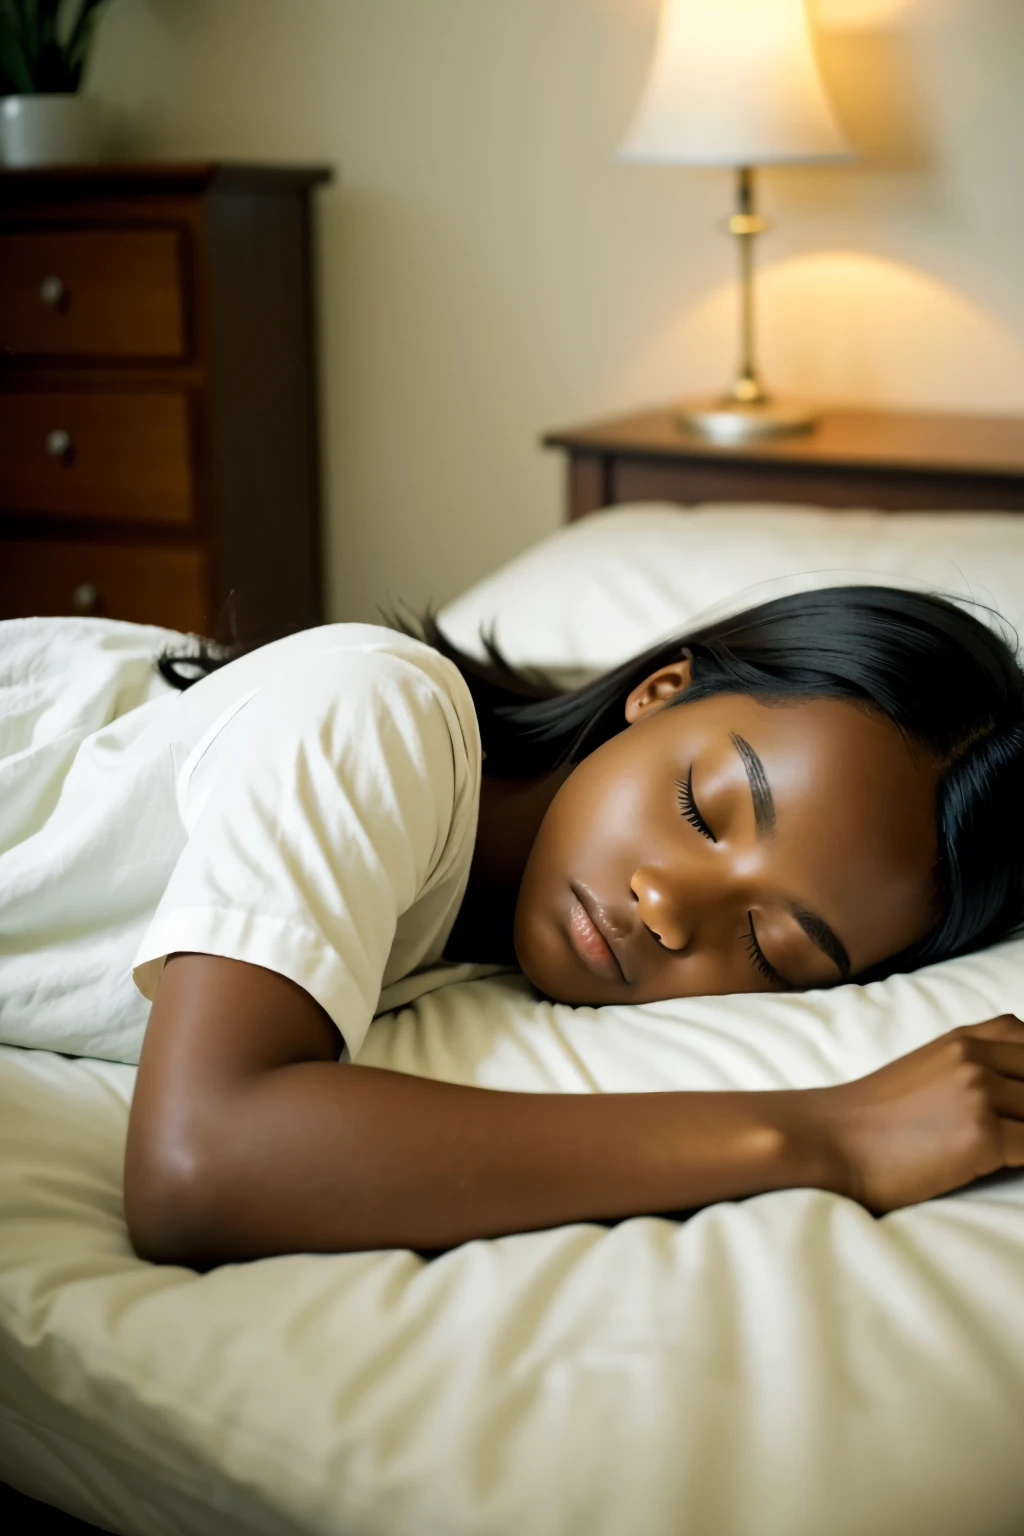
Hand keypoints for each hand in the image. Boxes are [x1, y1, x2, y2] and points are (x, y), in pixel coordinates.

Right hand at [814, 1015, 1023, 1212]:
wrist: (832, 1140)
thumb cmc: (875, 1118)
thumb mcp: (926, 1071)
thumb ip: (971, 1067)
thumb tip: (1014, 1095)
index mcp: (963, 1039)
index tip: (1018, 1099)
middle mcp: (974, 1057)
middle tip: (1014, 1127)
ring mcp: (978, 1094)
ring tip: (1011, 1147)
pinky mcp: (983, 1135)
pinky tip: (1010, 1165)